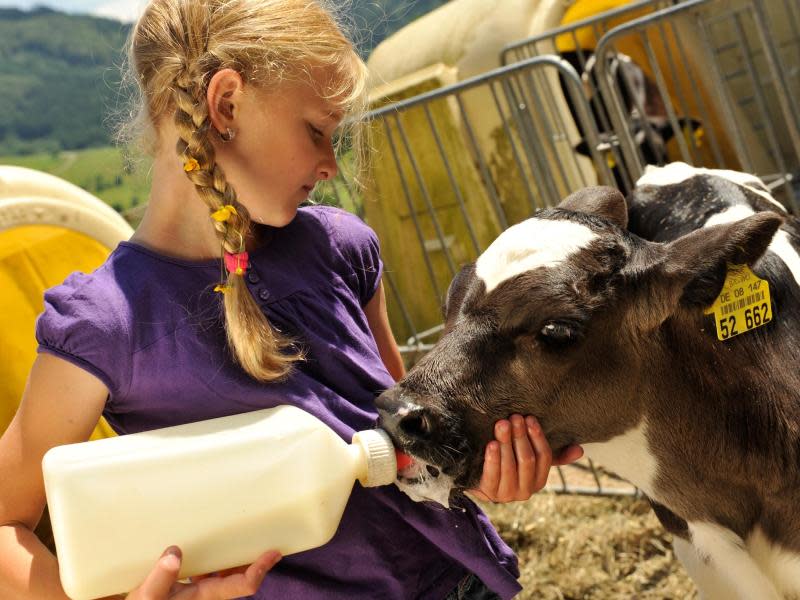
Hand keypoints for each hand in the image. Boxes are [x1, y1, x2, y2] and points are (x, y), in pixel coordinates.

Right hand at [124, 546, 280, 598]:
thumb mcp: (148, 595)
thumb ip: (161, 576)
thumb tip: (175, 553)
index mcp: (205, 595)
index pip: (242, 585)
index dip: (261, 569)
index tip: (274, 552)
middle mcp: (207, 592)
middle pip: (239, 575)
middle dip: (252, 558)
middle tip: (262, 535)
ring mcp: (199, 588)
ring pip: (224, 571)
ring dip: (233, 556)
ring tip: (239, 533)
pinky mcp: (188, 583)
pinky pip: (208, 567)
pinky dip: (213, 555)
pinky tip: (207, 541)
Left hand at [468, 415, 582, 502]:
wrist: (479, 479)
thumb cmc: (509, 463)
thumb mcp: (529, 458)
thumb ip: (553, 454)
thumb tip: (580, 450)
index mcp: (539, 480)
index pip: (544, 457)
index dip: (537, 437)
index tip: (529, 418)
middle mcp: (525, 491)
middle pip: (526, 460)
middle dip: (520, 437)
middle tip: (514, 418)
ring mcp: (507, 494)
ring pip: (509, 467)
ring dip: (506, 443)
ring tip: (502, 424)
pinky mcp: (488, 493)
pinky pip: (492, 475)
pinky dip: (492, 459)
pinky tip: (491, 444)